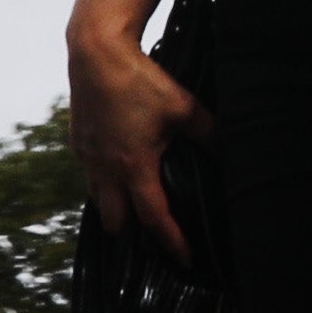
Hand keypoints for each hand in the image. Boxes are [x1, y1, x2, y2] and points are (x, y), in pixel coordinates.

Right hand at [69, 14, 200, 265]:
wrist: (95, 53)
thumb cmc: (140, 80)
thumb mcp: (183, 108)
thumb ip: (210, 133)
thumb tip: (234, 149)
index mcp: (134, 166)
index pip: (154, 218)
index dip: (171, 242)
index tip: (185, 259)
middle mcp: (105, 168)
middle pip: (115, 221)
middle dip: (133, 233)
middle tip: (156, 234)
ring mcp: (87, 155)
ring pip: (98, 198)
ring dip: (116, 206)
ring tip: (136, 205)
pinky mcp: (77, 140)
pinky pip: (89, 172)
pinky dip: (103, 180)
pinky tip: (119, 169)